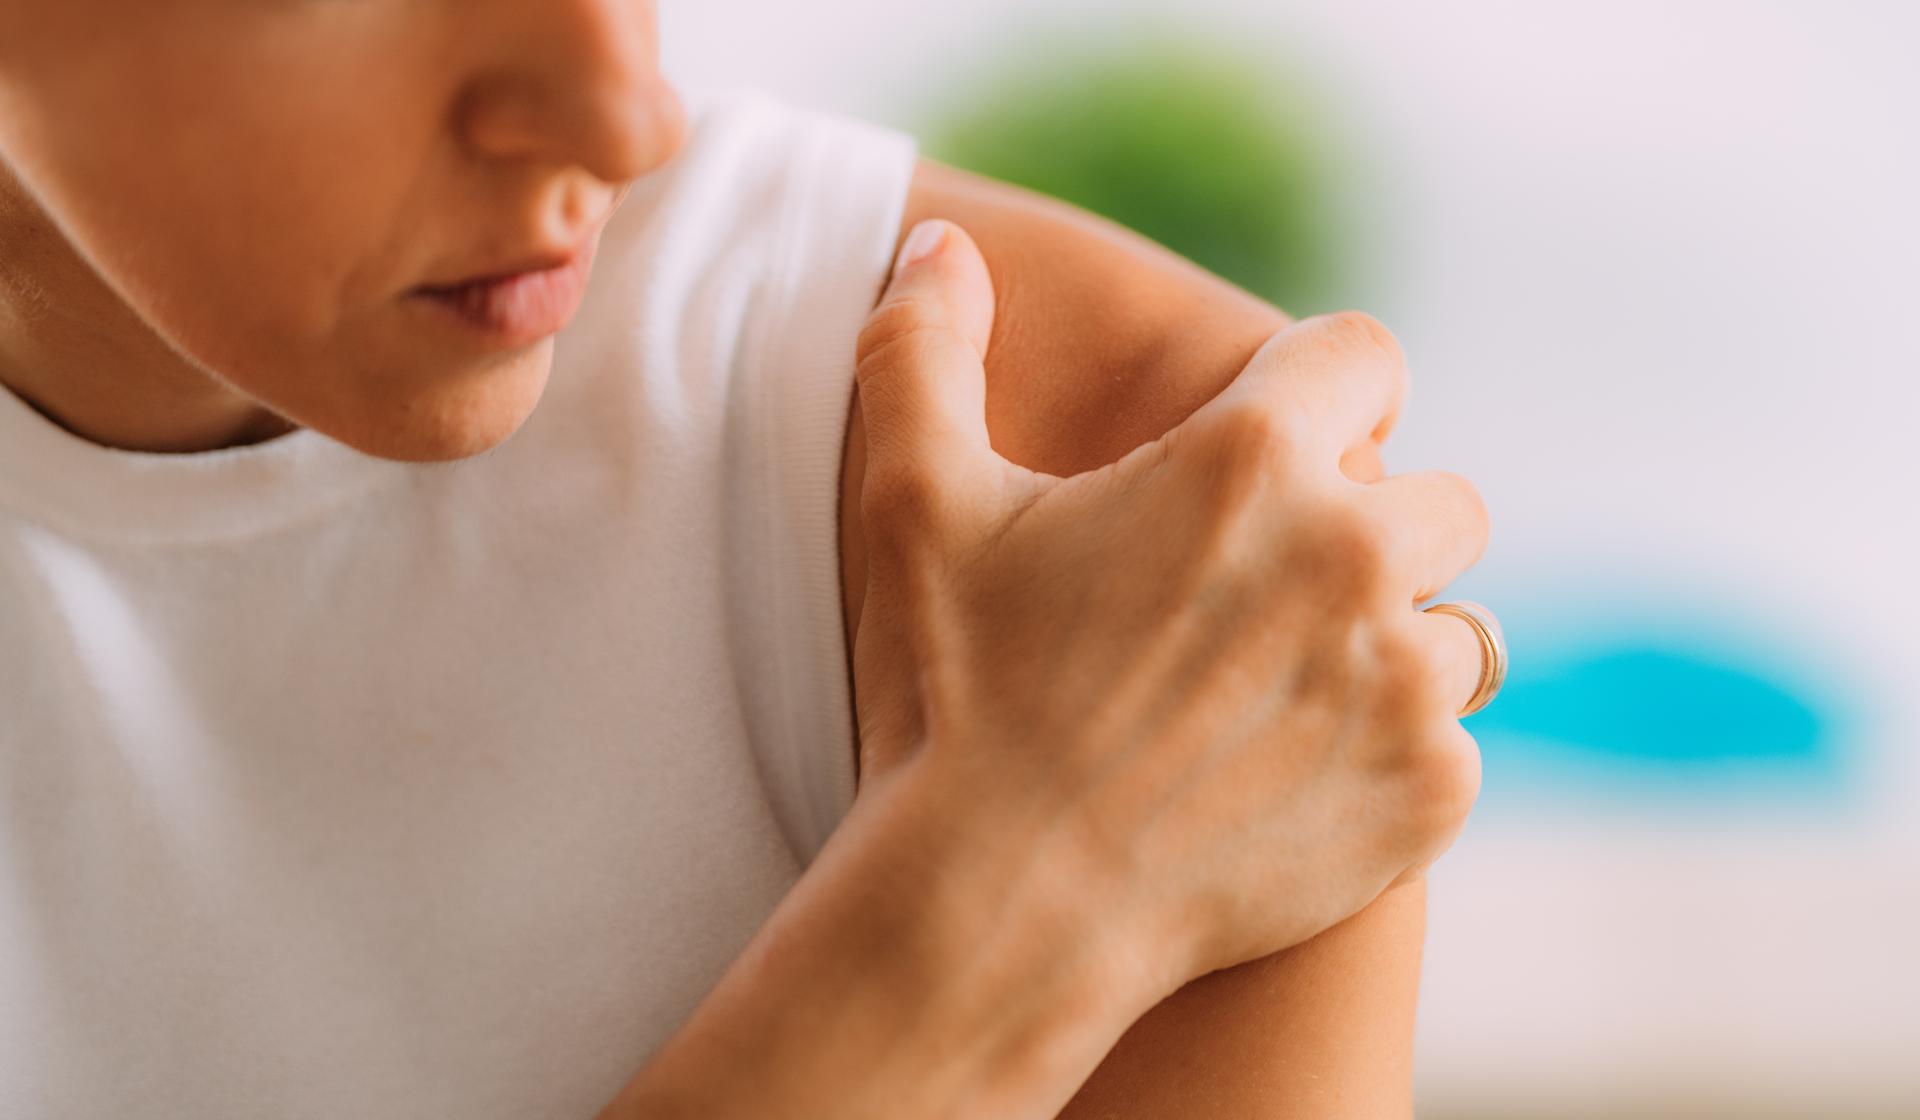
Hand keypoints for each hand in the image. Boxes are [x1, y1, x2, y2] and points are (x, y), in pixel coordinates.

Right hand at [607, 220, 1489, 1119]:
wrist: (998, 906)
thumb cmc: (954, 695)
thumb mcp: (914, 503)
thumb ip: (924, 347)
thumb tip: (937, 242)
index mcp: (1253, 459)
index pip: (1366, 355)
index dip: (1322, 392)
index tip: (1278, 442)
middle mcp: (1357, 555)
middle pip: (1440, 495)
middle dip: (1370, 524)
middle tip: (1270, 589)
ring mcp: (1406, 684)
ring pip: (1460, 625)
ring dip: (1394, 641)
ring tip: (1287, 689)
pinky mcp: (1428, 795)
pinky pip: (1453, 746)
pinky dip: (1392, 757)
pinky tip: (1291, 781)